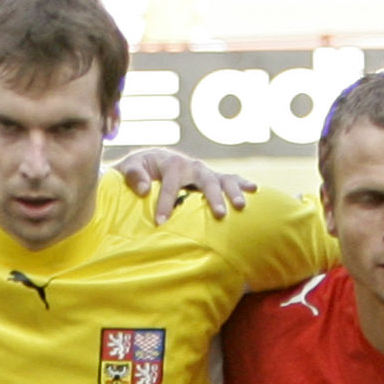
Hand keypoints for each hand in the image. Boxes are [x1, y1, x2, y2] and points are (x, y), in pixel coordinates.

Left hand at [119, 149, 253, 223]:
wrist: (150, 160)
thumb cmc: (138, 169)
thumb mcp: (129, 168)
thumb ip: (133, 176)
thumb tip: (144, 190)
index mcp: (172, 163)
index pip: (171, 184)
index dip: (166, 203)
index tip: (162, 222)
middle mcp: (192, 165)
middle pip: (205, 180)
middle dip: (213, 198)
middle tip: (219, 215)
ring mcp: (204, 172)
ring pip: (222, 179)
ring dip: (233, 192)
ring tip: (241, 206)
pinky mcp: (211, 177)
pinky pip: (229, 178)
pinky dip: (242, 183)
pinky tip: (255, 190)